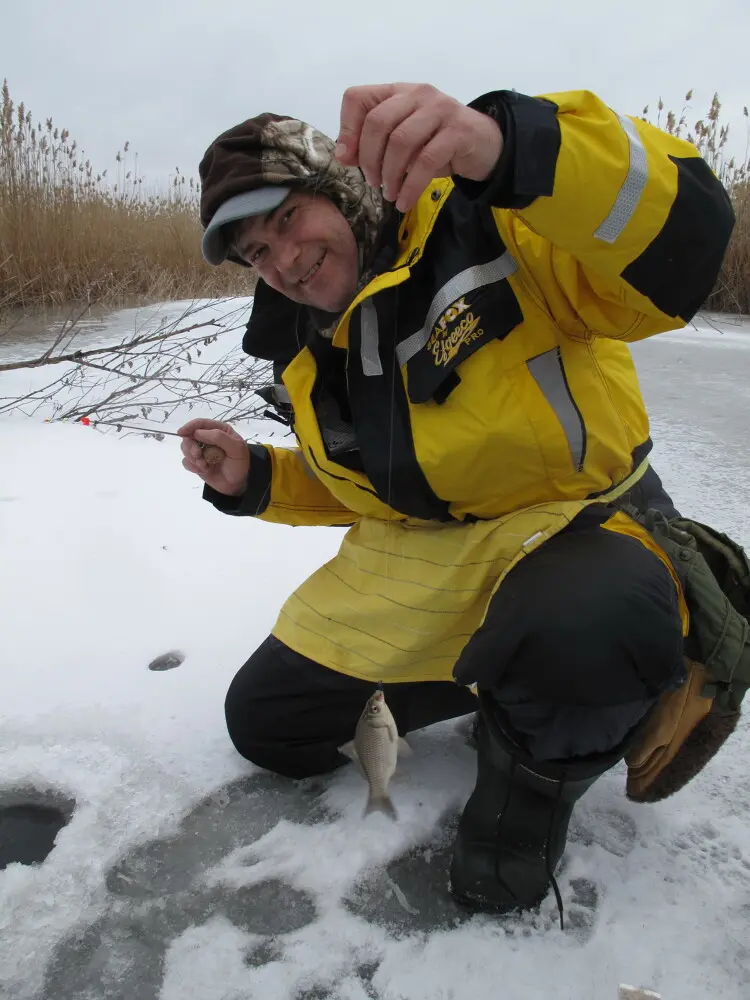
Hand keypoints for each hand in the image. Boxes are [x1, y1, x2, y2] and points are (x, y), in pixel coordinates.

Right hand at [177, 419, 249, 495]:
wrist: (238, 484)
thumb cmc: (240, 464)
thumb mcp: (236, 448)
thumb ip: (219, 437)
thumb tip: (197, 432)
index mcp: (219, 430)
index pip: (201, 423)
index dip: (190, 426)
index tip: (181, 433)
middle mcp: (208, 439)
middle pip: (189, 436)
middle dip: (191, 446)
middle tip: (198, 454)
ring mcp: (201, 451)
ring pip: (186, 448)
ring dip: (193, 458)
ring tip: (204, 465)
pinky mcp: (197, 463)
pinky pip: (186, 462)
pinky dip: (192, 466)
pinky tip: (203, 470)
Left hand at [334, 83, 502, 212]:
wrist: (484, 146)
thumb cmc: (437, 144)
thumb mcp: (402, 143)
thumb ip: (371, 145)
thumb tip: (343, 155)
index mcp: (397, 92)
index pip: (357, 98)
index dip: (347, 130)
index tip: (349, 159)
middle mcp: (417, 94)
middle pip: (377, 122)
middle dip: (369, 159)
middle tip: (374, 182)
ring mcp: (439, 109)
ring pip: (401, 142)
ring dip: (390, 175)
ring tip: (390, 194)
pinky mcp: (457, 131)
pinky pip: (426, 161)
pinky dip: (411, 186)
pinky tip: (404, 201)